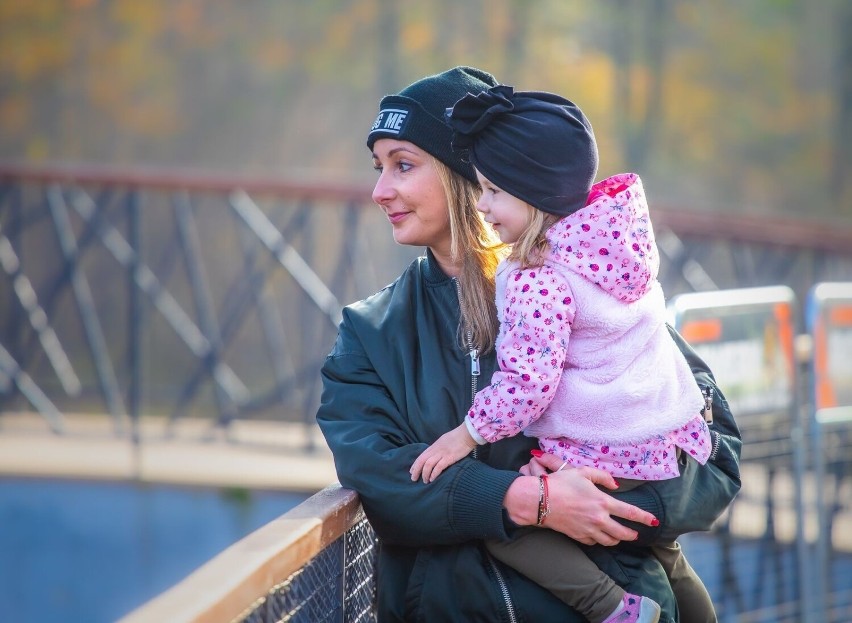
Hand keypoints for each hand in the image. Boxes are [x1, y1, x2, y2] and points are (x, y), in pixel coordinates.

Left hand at [410, 423, 476, 482]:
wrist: (466, 434)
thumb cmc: (457, 437)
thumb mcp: (443, 441)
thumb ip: (437, 448)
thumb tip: (433, 455)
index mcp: (434, 446)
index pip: (421, 456)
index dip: (415, 465)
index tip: (411, 471)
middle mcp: (436, 450)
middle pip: (422, 461)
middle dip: (416, 471)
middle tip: (413, 479)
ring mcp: (442, 454)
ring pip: (428, 465)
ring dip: (424, 474)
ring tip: (424, 481)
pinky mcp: (449, 458)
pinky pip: (438, 467)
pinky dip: (434, 474)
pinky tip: (432, 479)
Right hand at [505, 452, 658, 545]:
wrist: (540, 500)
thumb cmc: (561, 483)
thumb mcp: (582, 472)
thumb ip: (602, 477)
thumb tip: (615, 485)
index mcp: (603, 502)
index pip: (631, 513)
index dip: (645, 518)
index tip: (654, 521)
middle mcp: (599, 519)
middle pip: (623, 533)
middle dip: (632, 535)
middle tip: (635, 534)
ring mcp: (589, 530)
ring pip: (610, 541)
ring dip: (617, 539)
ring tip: (618, 535)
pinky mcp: (579, 536)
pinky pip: (595, 542)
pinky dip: (600, 540)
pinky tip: (599, 535)